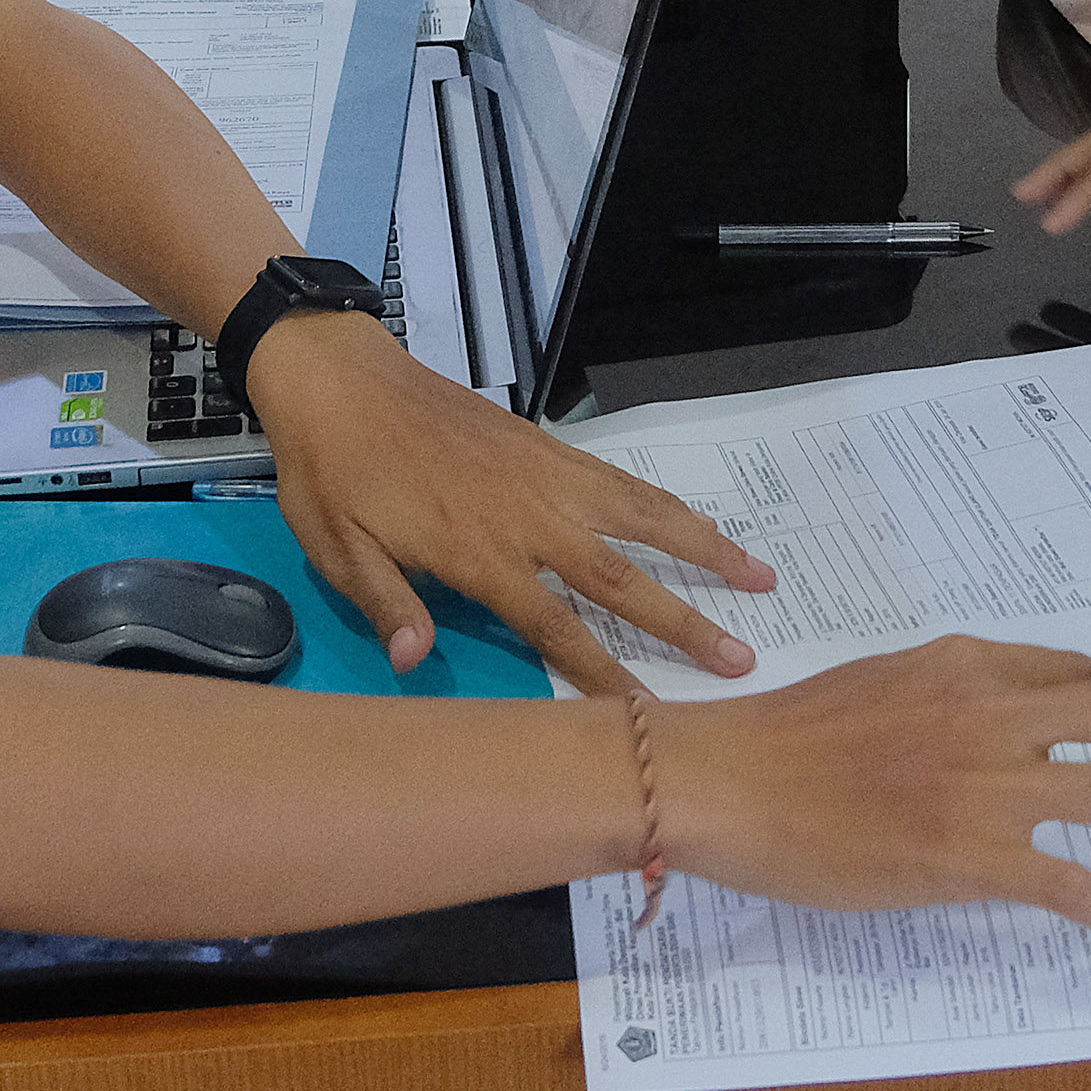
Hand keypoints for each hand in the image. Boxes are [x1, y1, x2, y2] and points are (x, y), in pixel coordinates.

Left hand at [246, 313, 776, 691]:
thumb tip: (416, 663)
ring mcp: (545, 474)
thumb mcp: (334, 546)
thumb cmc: (330, 470)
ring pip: (641, 517)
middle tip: (743, 658)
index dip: (603, 674)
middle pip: (620, 577)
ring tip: (761, 577)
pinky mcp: (547, 445)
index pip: (554, 626)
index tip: (652, 714)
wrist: (342, 376)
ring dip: (703, 549)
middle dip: (682, 622)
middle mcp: (527, 514)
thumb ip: (385, 602)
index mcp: (476, 551)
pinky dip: (667, 504)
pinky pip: (621, 481)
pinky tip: (696, 521)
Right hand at [661, 637, 1090, 940]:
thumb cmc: (793, 735)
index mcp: (970, 664)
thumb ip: (956, 693)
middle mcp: (992, 712)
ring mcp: (986, 784)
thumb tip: (1007, 715)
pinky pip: (1068, 882)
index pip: (1084, 672)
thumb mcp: (887, 680)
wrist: (734, 779)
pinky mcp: (968, 855)